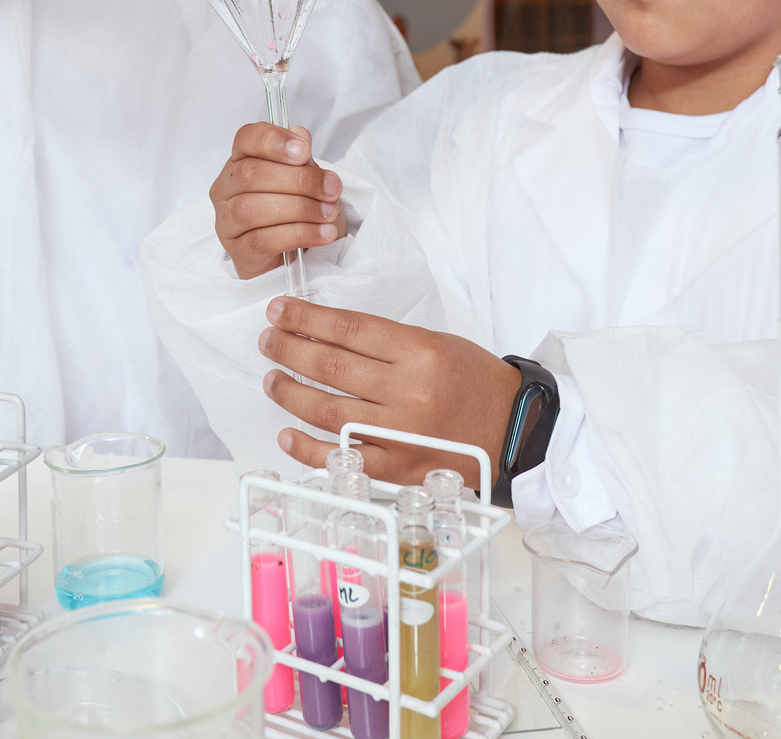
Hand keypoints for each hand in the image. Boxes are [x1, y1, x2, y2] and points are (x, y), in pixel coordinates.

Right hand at [211, 124, 341, 279]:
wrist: (299, 254)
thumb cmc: (298, 211)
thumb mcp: (306, 179)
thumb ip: (301, 159)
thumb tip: (300, 137)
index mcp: (240, 161)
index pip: (246, 139)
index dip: (273, 142)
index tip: (304, 151)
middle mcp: (225, 189)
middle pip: (251, 174)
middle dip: (299, 180)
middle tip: (332, 189)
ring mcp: (227, 222)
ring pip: (253, 209)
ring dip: (300, 208)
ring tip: (328, 213)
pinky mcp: (238, 252)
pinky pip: (263, 241)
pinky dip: (299, 234)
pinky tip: (322, 233)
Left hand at [259, 296, 521, 490]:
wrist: (512, 426)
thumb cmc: (472, 379)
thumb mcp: (435, 341)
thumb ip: (384, 341)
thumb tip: (325, 332)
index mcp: (420, 352)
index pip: (348, 330)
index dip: (306, 318)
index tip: (280, 311)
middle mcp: (408, 392)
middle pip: (331, 367)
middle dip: (289, 350)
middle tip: (268, 340)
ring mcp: (401, 434)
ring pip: (329, 412)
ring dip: (291, 393)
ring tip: (272, 378)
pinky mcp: (398, 468)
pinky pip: (344, 459)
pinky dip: (309, 449)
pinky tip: (287, 433)